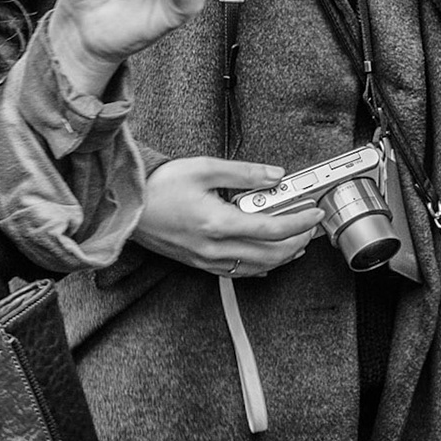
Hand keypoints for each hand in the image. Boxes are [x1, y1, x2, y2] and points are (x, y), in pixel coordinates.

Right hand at [132, 157, 323, 275]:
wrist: (127, 206)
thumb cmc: (159, 186)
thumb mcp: (204, 168)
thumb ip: (244, 172)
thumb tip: (274, 175)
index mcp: (217, 223)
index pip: (271, 229)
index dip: (299, 222)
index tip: (314, 213)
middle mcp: (214, 247)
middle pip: (269, 254)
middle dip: (297, 242)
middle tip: (311, 228)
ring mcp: (206, 259)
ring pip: (256, 268)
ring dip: (282, 257)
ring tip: (297, 244)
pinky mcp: (199, 263)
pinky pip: (237, 273)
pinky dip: (260, 267)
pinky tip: (267, 261)